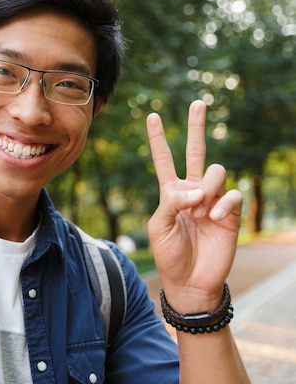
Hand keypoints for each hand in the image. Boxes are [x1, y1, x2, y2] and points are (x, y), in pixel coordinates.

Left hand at [146, 100, 242, 312]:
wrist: (190, 281)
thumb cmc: (169, 254)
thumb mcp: (159, 227)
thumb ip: (171, 202)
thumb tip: (195, 188)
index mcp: (170, 192)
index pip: (164, 160)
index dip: (158, 139)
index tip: (151, 115)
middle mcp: (193, 191)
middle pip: (197, 152)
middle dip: (196, 127)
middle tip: (197, 102)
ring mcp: (213, 200)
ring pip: (216, 172)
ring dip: (208, 188)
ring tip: (199, 212)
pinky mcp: (230, 212)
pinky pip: (231, 195)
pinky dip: (222, 205)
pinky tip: (212, 221)